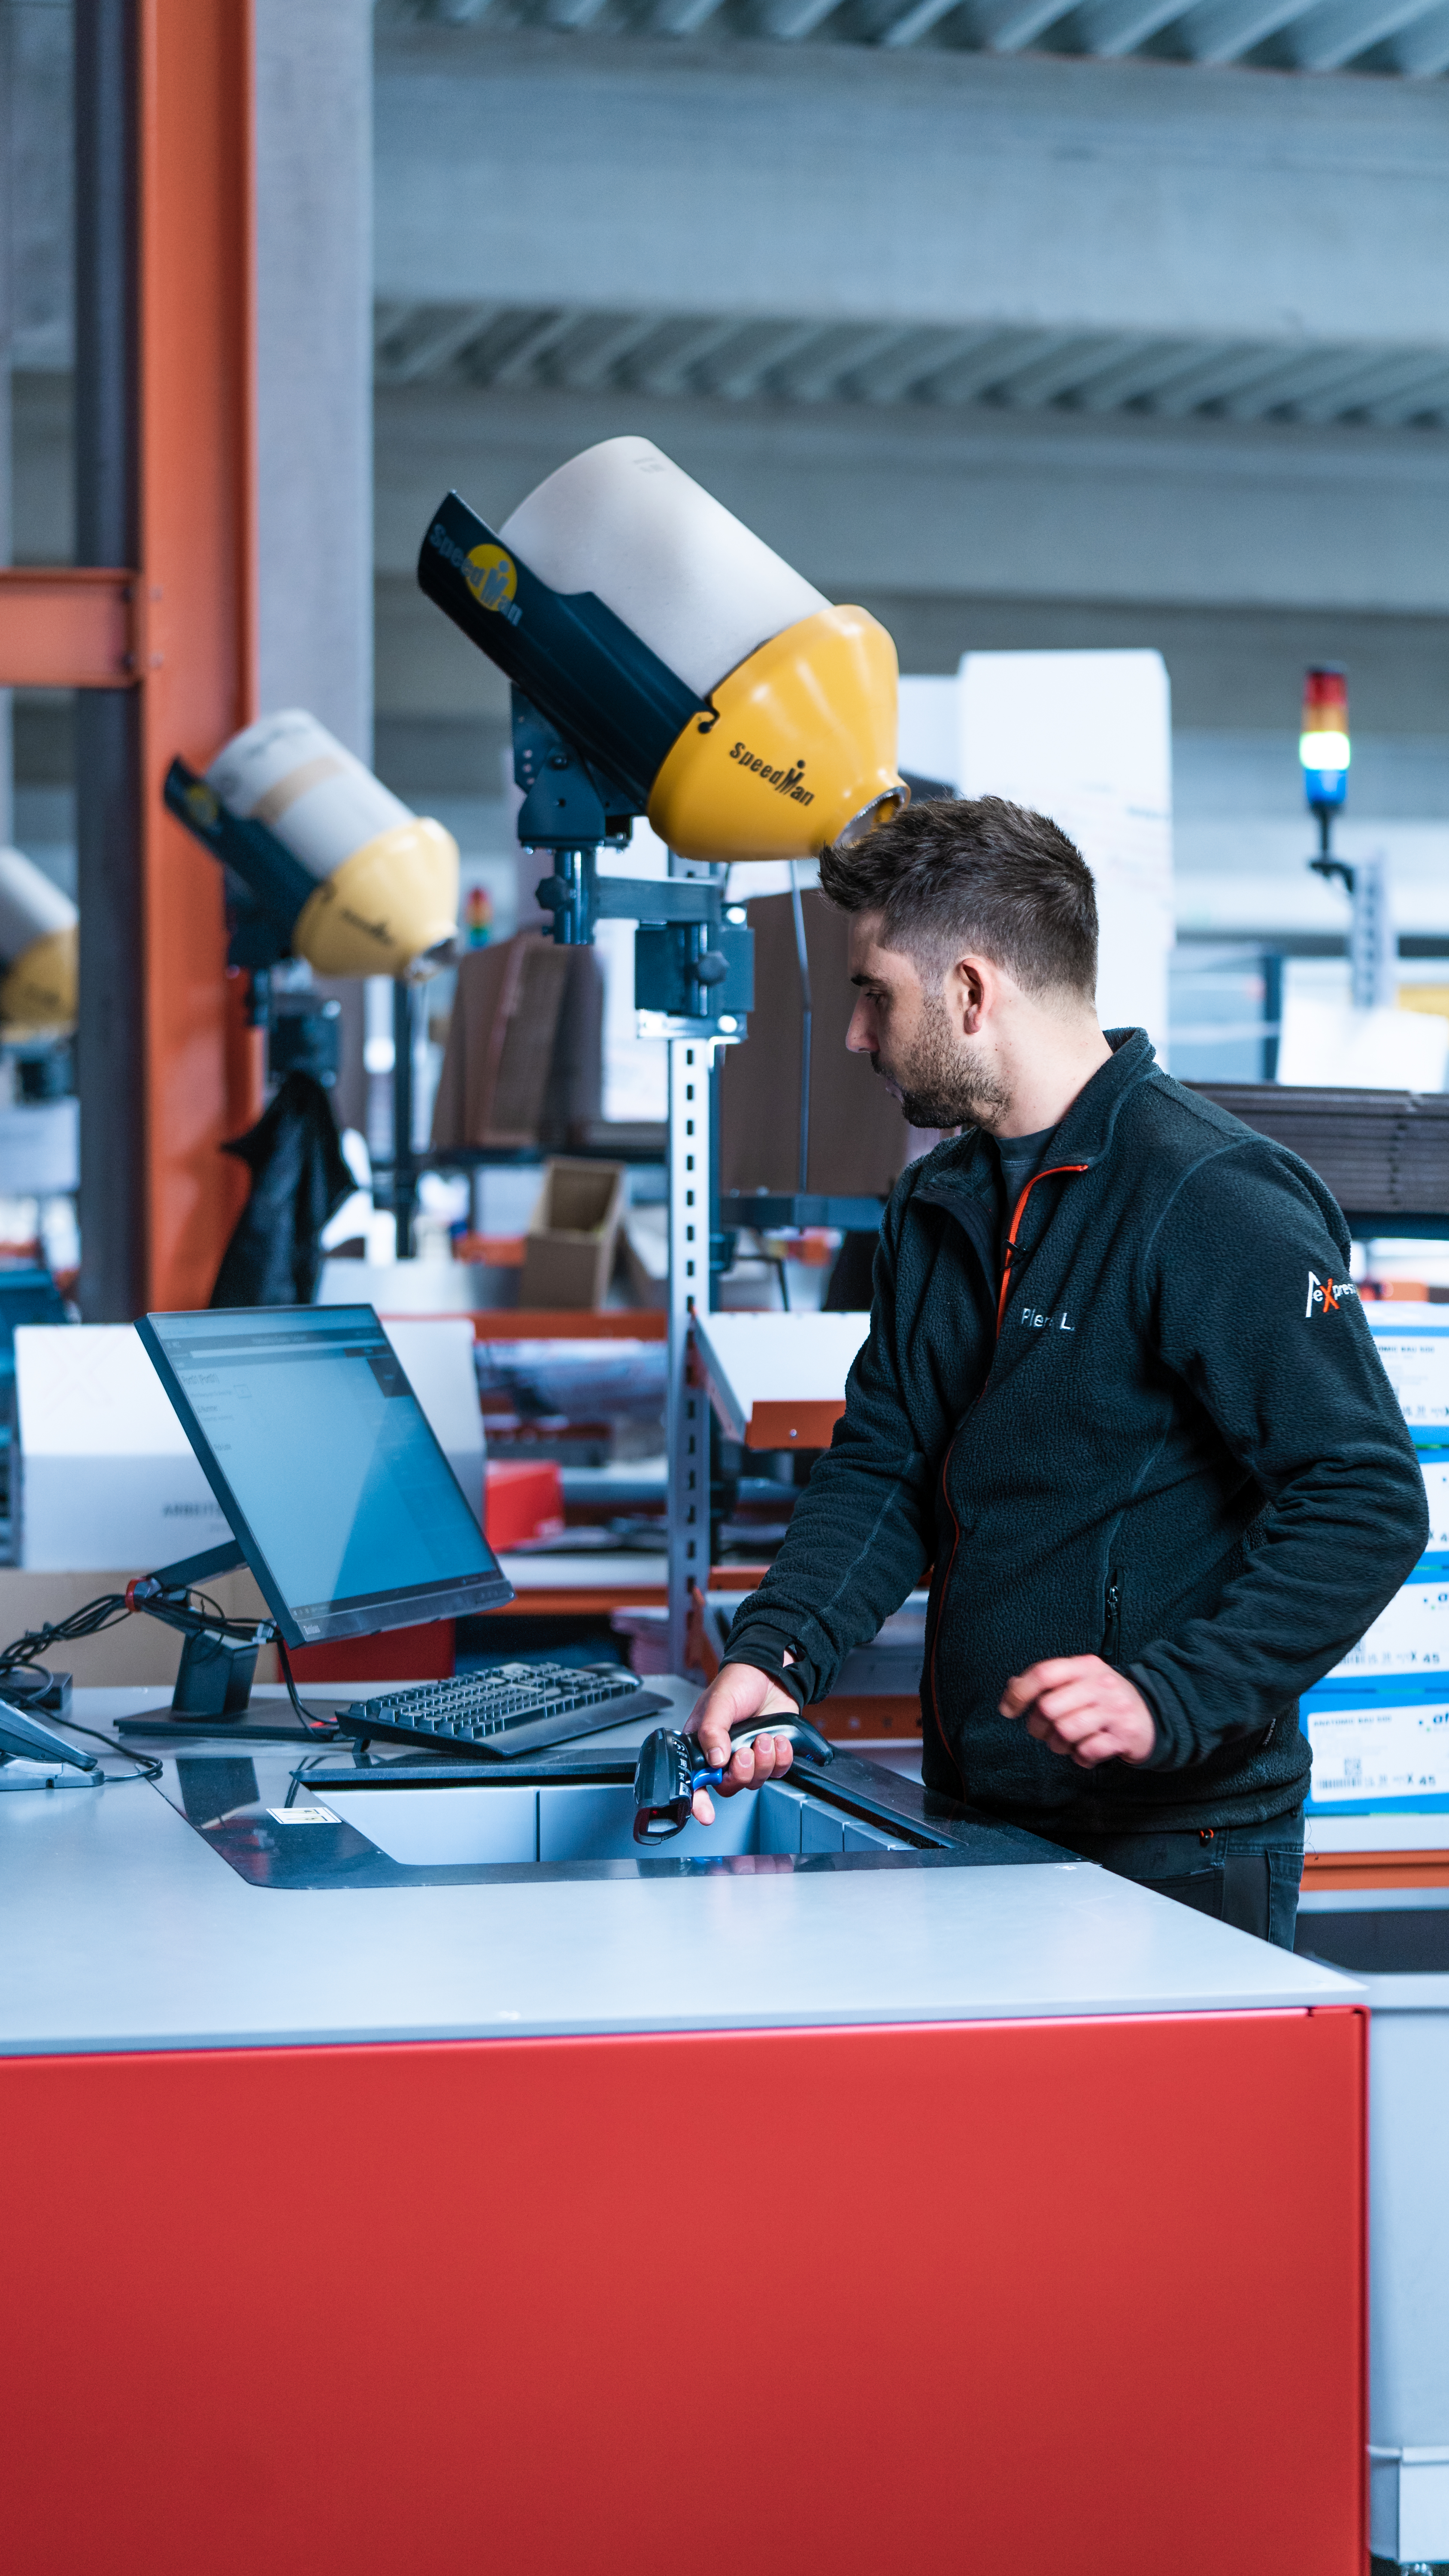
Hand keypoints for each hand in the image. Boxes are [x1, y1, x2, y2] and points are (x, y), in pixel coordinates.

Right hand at [687, 1660, 798, 1823]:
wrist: (772, 1672)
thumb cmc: (739, 1682)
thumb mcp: (719, 1702)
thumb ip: (712, 1730)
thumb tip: (715, 1759)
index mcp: (702, 1745)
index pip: (696, 1781)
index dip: (698, 1801)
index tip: (705, 1814)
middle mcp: (724, 1755)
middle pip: (729, 1786)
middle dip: (741, 1773)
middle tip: (744, 1753)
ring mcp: (748, 1756)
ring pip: (755, 1781)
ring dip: (763, 1762)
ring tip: (765, 1738)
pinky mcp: (771, 1755)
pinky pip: (778, 1771)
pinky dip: (781, 1758)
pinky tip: (779, 1739)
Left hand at [999, 1656, 1154, 1767]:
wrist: (1156, 1715)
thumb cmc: (1106, 1699)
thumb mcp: (1081, 1680)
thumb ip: (1048, 1682)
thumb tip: (1013, 1686)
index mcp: (1086, 1666)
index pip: (1044, 1673)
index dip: (1019, 1693)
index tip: (1008, 1710)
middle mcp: (1100, 1684)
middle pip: (1049, 1707)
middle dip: (1038, 1726)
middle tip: (1044, 1732)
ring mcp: (1114, 1710)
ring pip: (1065, 1731)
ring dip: (1058, 1745)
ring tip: (1067, 1743)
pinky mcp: (1124, 1736)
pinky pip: (1087, 1751)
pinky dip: (1081, 1757)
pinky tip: (1088, 1751)